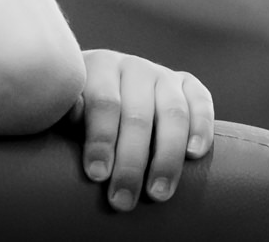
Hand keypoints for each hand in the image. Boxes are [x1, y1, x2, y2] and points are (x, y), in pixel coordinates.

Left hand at [70, 50, 213, 211]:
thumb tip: (73, 111)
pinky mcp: (188, 85)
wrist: (104, 85)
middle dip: (131, 163)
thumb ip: (69, 111)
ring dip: (167, 157)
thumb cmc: (80, 109)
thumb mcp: (67, 107)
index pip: (104, 103)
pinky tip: (195, 155)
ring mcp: (164, 75)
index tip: (97, 176)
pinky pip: (201, 102)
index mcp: (101, 69)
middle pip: (138, 115)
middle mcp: (135, 68)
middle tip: (123, 201)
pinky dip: (202, 127)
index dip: (101, 140)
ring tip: (157, 194)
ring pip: (173, 114)